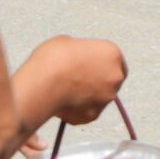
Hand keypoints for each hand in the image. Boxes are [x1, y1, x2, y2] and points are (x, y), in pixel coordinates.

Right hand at [12, 33, 127, 133]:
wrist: (43, 84)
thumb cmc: (54, 58)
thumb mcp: (67, 43)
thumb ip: (79, 52)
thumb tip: (77, 58)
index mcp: (112, 54)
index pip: (116, 60)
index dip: (103, 63)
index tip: (92, 65)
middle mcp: (115, 77)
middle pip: (112, 80)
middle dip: (99, 80)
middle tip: (80, 79)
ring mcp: (106, 98)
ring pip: (100, 97)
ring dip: (89, 95)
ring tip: (67, 91)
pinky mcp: (93, 115)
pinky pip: (87, 111)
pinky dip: (78, 108)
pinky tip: (63, 102)